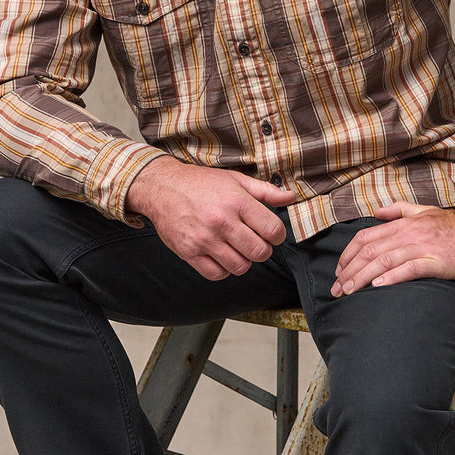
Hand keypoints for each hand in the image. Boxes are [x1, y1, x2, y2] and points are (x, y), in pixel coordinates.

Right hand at [126, 156, 295, 280]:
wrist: (162, 187)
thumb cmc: (201, 183)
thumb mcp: (235, 180)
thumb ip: (265, 191)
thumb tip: (291, 198)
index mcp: (237, 202)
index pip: (273, 230)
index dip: (277, 235)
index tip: (271, 233)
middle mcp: (222, 222)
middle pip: (260, 252)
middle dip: (262, 250)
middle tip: (255, 241)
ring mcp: (205, 239)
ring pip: (240, 267)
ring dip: (243, 260)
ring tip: (236, 248)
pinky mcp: (189, 252)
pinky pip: (217, 274)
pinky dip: (223, 269)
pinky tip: (220, 255)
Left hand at [330, 203, 454, 296]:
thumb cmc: (454, 225)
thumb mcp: (424, 211)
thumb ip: (398, 210)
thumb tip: (376, 212)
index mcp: (403, 224)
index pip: (366, 238)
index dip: (348, 255)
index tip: (338, 271)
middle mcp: (408, 234)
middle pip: (370, 252)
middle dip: (349, 271)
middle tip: (336, 289)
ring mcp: (422, 247)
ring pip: (384, 261)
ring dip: (363, 277)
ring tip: (349, 292)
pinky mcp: (437, 262)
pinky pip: (410, 269)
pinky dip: (392, 277)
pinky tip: (378, 286)